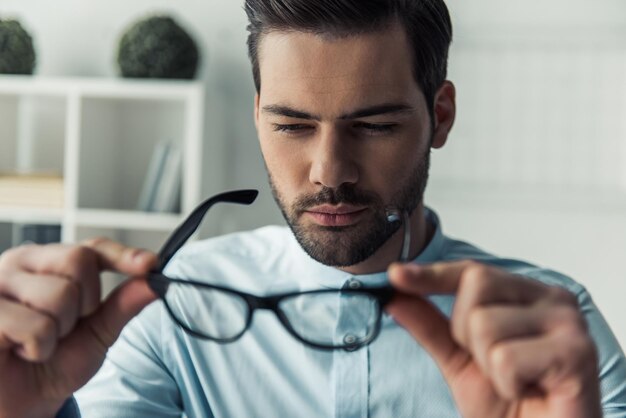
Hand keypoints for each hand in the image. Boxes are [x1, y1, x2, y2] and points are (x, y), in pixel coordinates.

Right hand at [0, 238, 157, 417]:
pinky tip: (19, 350)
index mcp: (50, 263)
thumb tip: (157, 282)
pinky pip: (33, 325)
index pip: (92, 248)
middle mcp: (22, 264)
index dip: (122, 254)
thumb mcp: (97, 333)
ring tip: (38, 342)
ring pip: (58, 294)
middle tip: (63, 328)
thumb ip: (123, 304)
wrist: (20, 404)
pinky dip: (37, 348)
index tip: (150, 264)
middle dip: (84, 304)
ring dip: (57, 332)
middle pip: (78, 260)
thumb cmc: (53, 363)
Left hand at [386, 261, 600, 417]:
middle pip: (475, 288)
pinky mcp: (576, 353)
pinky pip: (506, 358)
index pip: (473, 271)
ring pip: (485, 325)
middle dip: (466, 335)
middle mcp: (553, 300)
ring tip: (515, 382)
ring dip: (488, 367)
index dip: (432, 274)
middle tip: (494, 366)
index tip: (396, 276)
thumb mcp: (459, 361)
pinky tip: (530, 392)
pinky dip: (507, 384)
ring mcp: (569, 323)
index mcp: (528, 295)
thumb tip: (395, 295)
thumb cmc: (510, 406)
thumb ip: (431, 326)